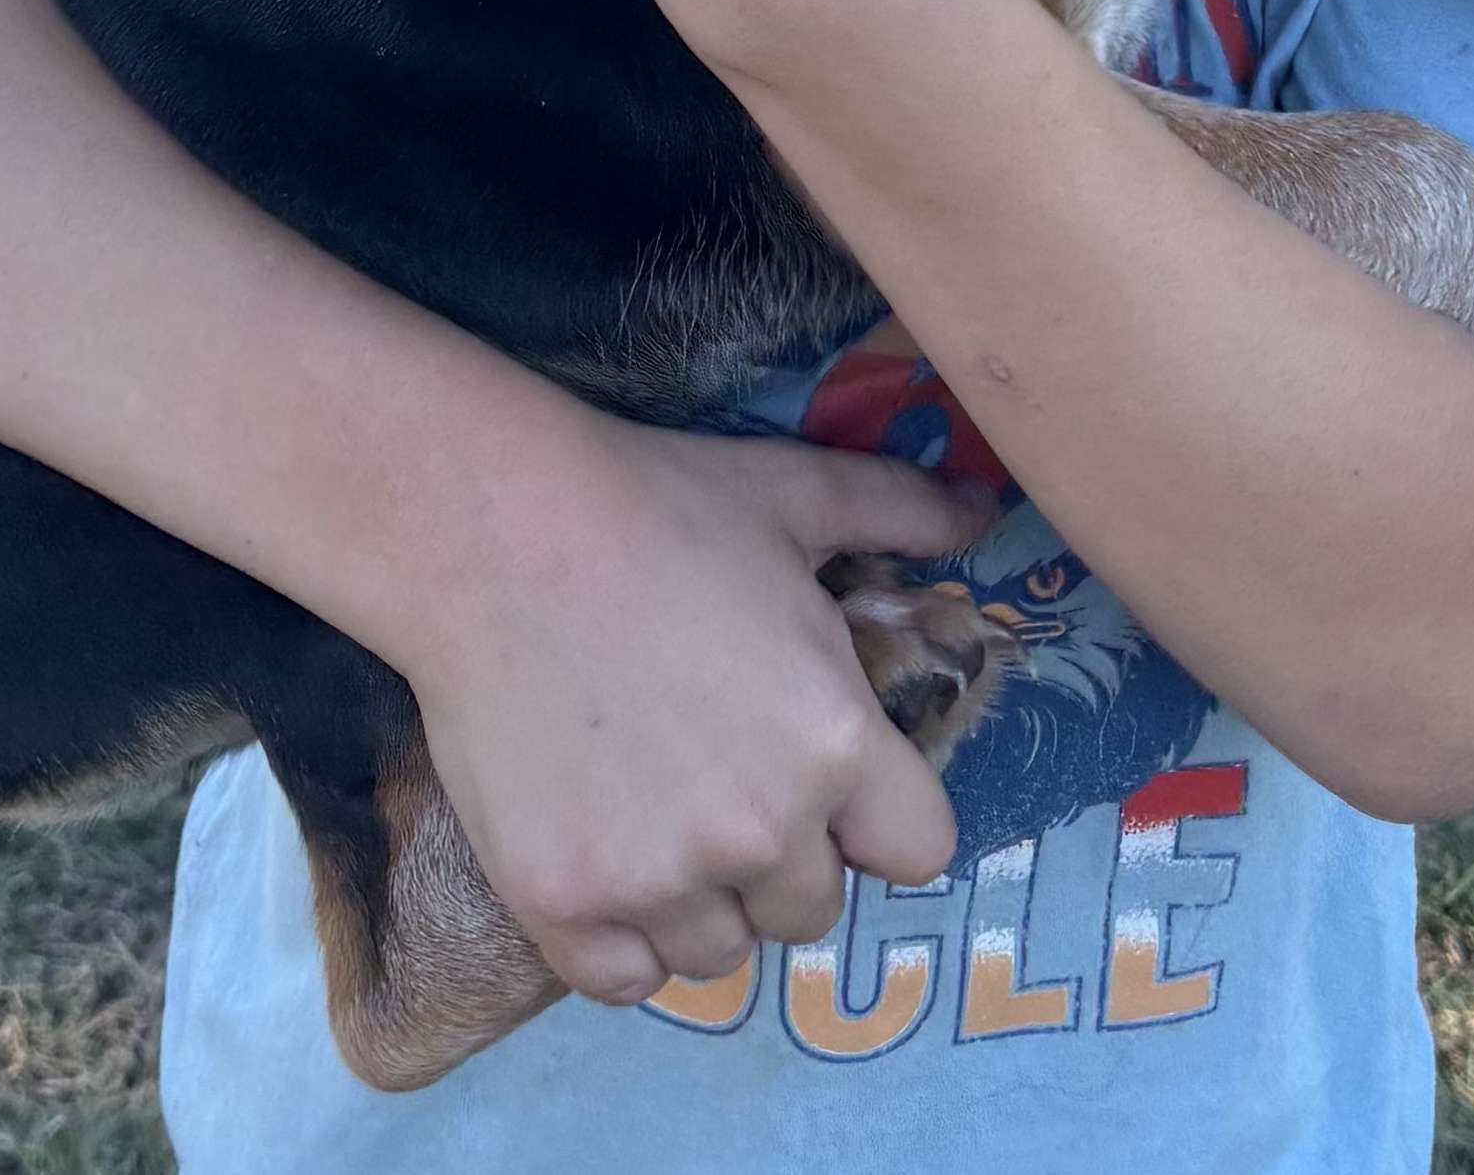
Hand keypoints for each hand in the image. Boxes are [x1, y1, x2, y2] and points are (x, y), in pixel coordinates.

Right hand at [393, 415, 994, 1004]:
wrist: (487, 530)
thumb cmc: (652, 503)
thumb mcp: (793, 492)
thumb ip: (900, 508)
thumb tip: (985, 511)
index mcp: (837, 742)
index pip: (917, 852)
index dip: (877, 816)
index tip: (827, 776)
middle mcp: (762, 830)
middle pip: (813, 909)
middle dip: (783, 855)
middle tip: (718, 774)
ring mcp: (658, 877)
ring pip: (720, 952)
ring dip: (702, 900)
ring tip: (653, 806)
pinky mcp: (562, 903)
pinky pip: (624, 981)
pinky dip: (620, 938)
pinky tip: (601, 854)